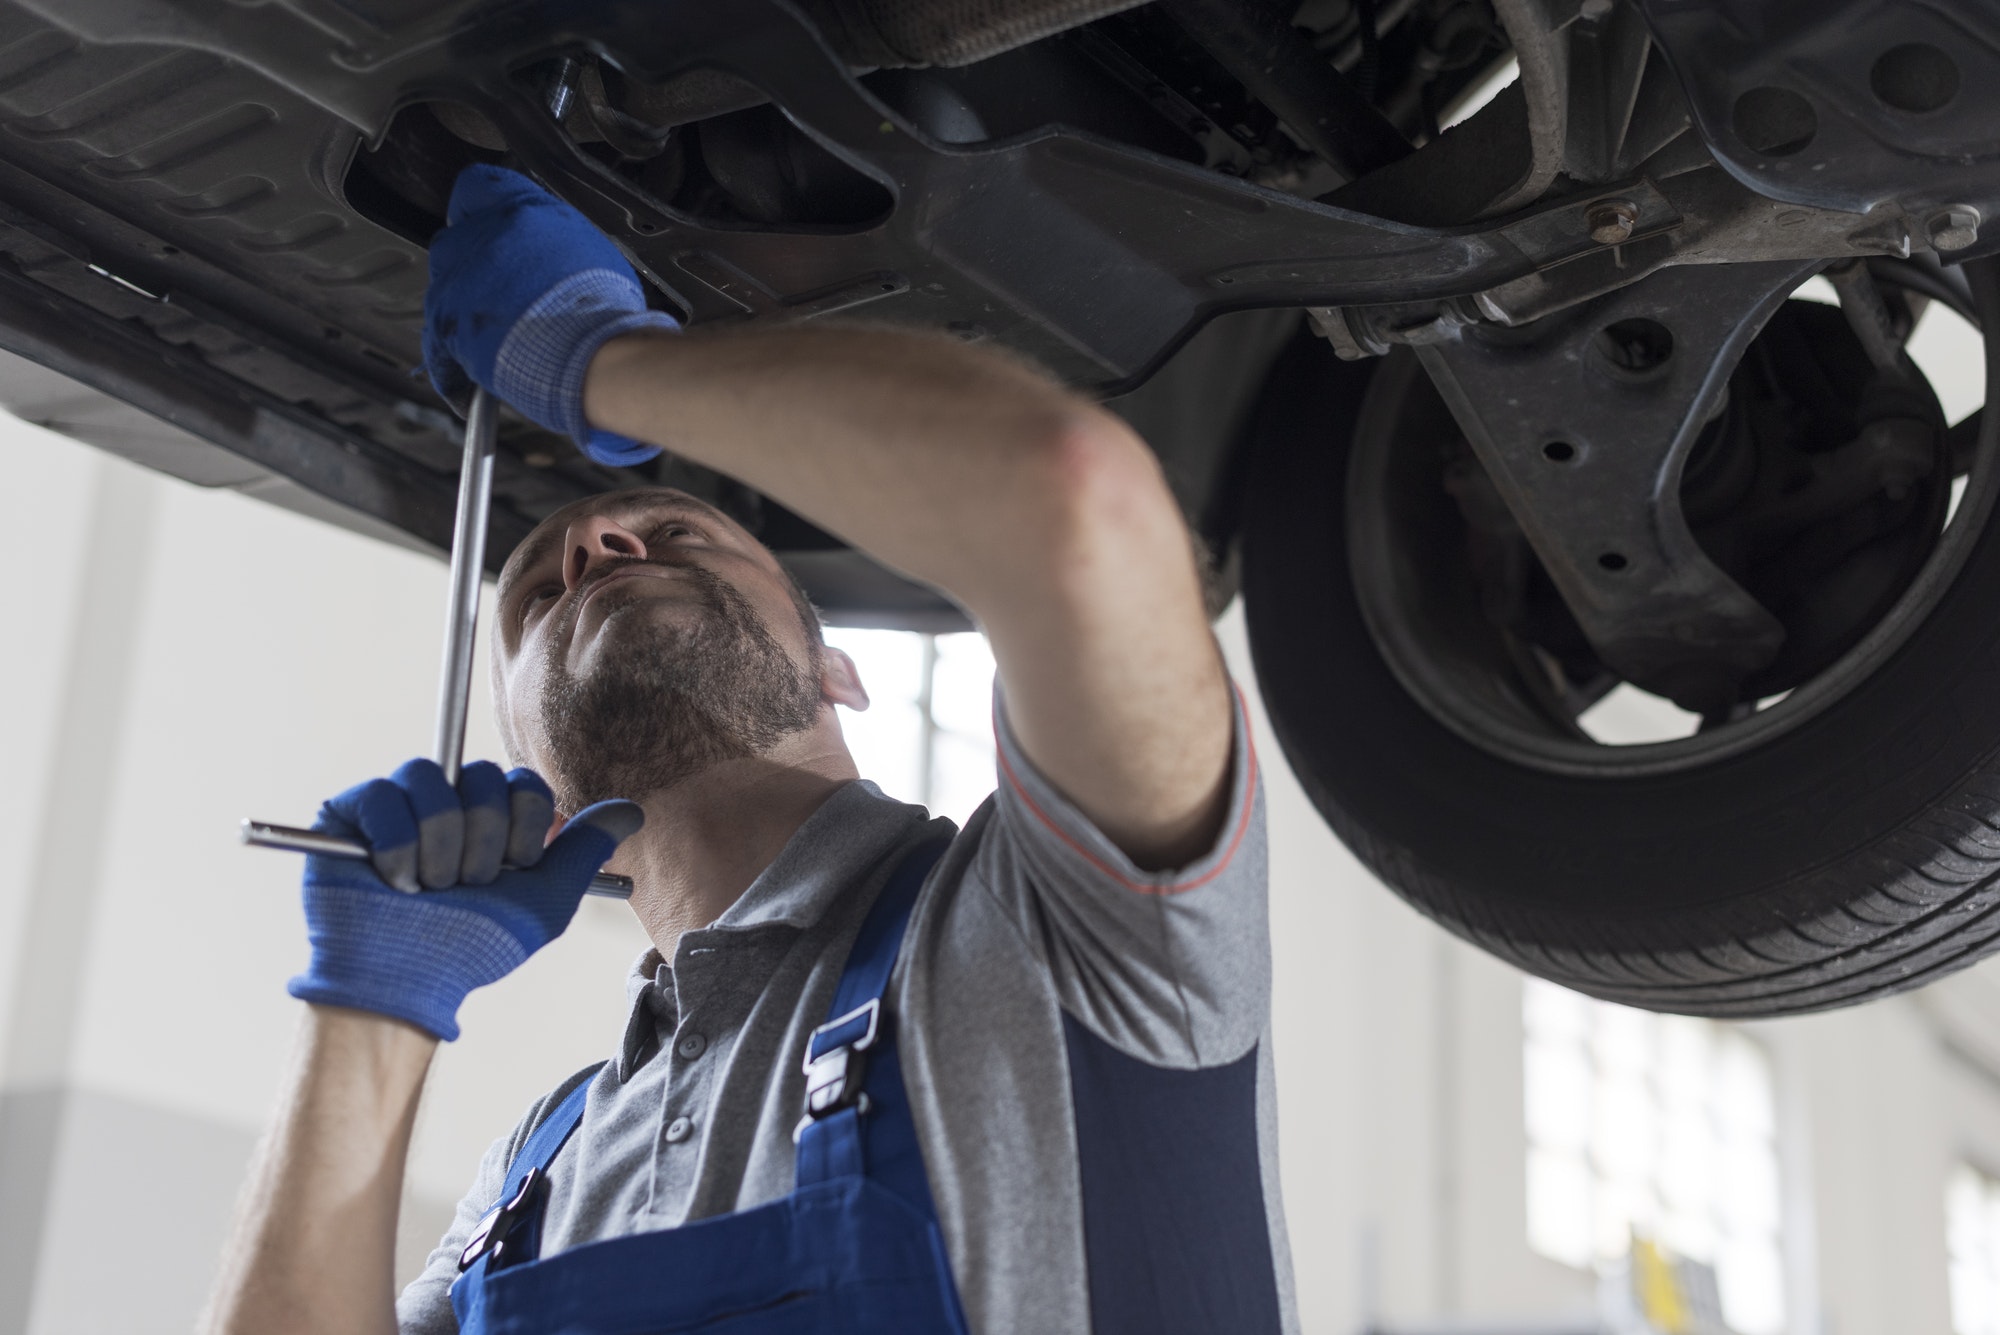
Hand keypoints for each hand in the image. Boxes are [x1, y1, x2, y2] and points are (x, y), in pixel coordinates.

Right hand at [286, 758, 642, 1040]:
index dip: (525, 833)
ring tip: (427, 888)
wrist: (410, 981)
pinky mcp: (349, 811)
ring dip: (438, 850)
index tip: (511, 873)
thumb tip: (633, 811)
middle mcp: (448, 797)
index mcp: (493, 813)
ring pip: (430, 781)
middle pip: (481, 777)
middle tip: (465, 886)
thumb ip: (585, 851)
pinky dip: (394, 847)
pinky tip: (393, 880)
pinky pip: (381, 796)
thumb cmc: (474, 944)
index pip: (525, 784)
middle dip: (482, 846)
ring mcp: (398, 800)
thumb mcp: (543, 902)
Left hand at [423, 164, 678, 466]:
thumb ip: (555, 244)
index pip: (477, 185)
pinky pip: (437, 344)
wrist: (592, 352)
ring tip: (501, 339)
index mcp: (521, 211)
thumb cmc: (603, 310)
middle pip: (456, 240)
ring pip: (443, 290)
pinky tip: (476, 377)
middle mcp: (482, 236)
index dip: (478, 207)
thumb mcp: (592, 254)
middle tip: (504, 293)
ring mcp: (458, 280)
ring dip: (465, 312)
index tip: (483, 222)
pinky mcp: (446, 324)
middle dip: (474, 266)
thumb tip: (550, 256)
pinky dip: (454, 364)